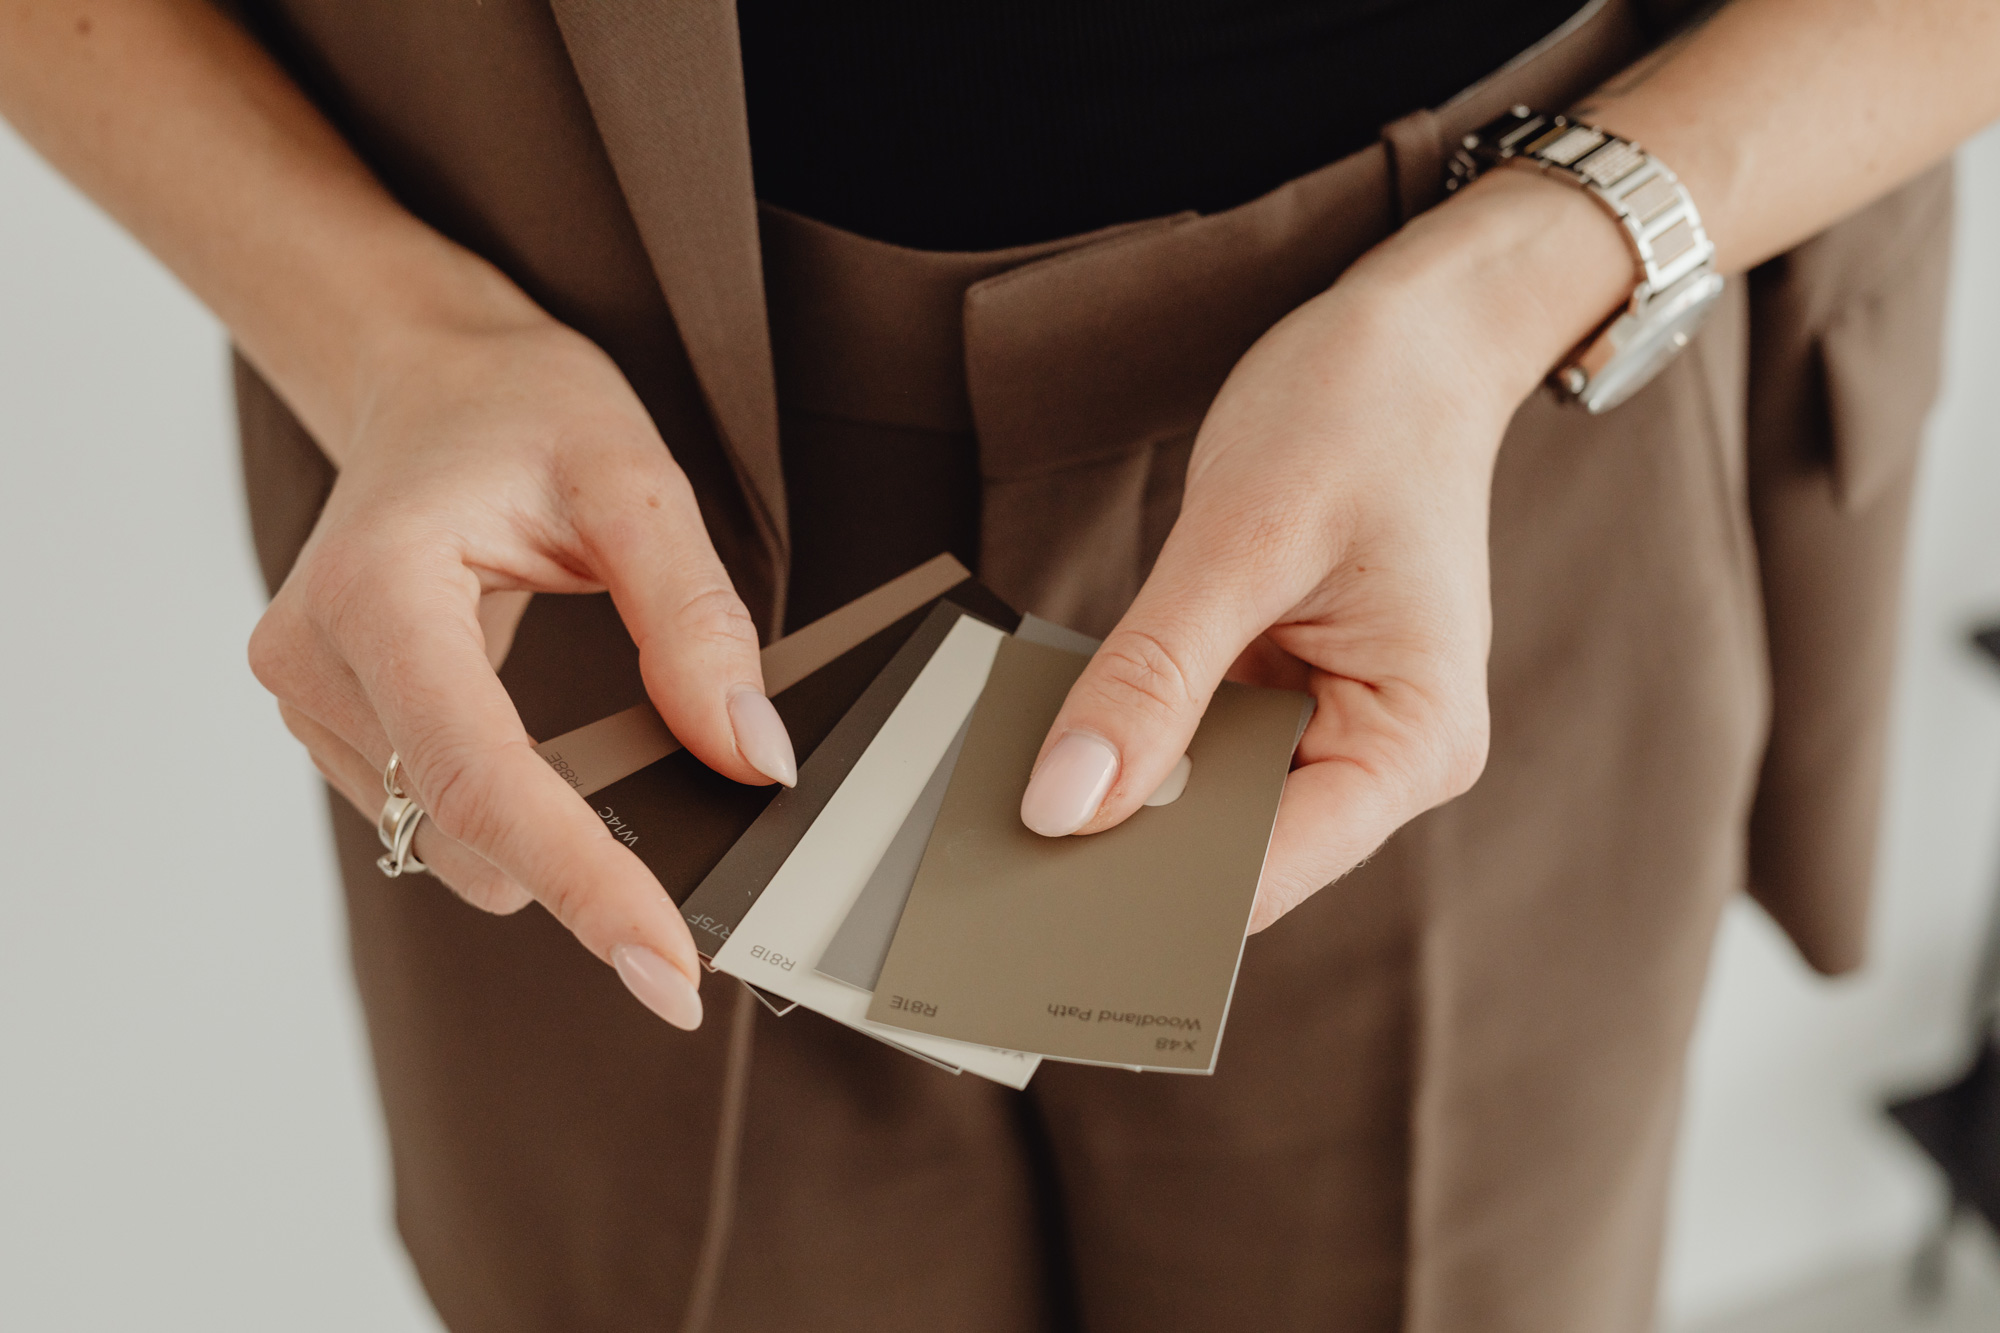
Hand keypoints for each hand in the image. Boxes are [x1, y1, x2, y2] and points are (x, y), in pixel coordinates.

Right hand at [249, 311, 799, 1029]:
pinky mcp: (332, 721)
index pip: (483, 779)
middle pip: (462, 831)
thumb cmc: (521, 411)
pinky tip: (556, 775)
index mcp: (380, 589)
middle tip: (691, 919)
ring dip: (544, 847)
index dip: (583, 883)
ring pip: (444, 840)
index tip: (666, 967)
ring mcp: (310, 696)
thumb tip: (750, 756)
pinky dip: (511, 819)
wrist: (432, 381)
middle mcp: (315, 655)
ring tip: (616, 788)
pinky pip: (432, 813)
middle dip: (580, 881)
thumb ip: (695, 621)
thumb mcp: (636, 483)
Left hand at [1018, 172, 1631, 929]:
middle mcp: (1383, 756)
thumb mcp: (1244, 539)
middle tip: (996, 847)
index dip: (1152, 893)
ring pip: (1207, 803)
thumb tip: (1067, 803)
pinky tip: (1066, 729)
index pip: (1268, 870)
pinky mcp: (1288, 693)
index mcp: (1413, 741)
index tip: (1035, 899)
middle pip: (1235, 851)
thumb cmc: (1362, 413)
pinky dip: (1138, 734)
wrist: (1417, 339)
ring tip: (1017, 787)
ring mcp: (1334, 728)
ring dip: (1124, 787)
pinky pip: (1199, 742)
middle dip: (1128, 842)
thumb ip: (1152, 677)